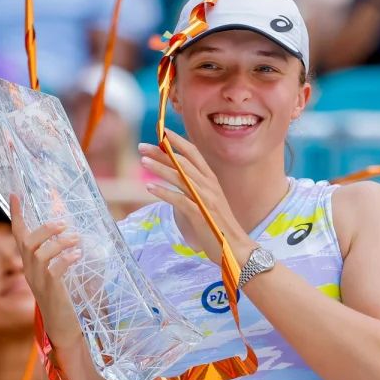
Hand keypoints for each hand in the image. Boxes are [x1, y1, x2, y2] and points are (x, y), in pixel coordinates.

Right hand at [9, 193, 83, 347]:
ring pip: (38, 254)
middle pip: (28, 242)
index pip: (19, 235)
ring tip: (76, 239)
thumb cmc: (66, 298)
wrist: (65, 329)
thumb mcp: (62, 271)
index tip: (15, 194)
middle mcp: (30, 271)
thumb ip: (63, 254)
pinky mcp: (50, 291)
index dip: (16, 214)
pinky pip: (54, 270)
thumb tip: (77, 233)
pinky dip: (66, 259)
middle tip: (63, 223)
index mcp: (31, 264)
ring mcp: (38, 282)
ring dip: (58, 242)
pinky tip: (77, 255)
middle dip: (44, 229)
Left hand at [139, 133, 254, 266]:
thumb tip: (178, 177)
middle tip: (143, 145)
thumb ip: (196, 187)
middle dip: (162, 152)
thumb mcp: (210, 200)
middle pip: (182, 162)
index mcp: (211, 180)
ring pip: (179, 177)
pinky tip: (150, 187)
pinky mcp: (199, 214)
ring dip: (159, 167)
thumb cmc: (219, 225)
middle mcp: (209, 185)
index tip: (162, 131)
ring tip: (143, 160)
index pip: (194, 153)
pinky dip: (164, 192)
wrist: (236, 248)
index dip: (178, 141)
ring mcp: (205, 199)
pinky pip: (179, 199)